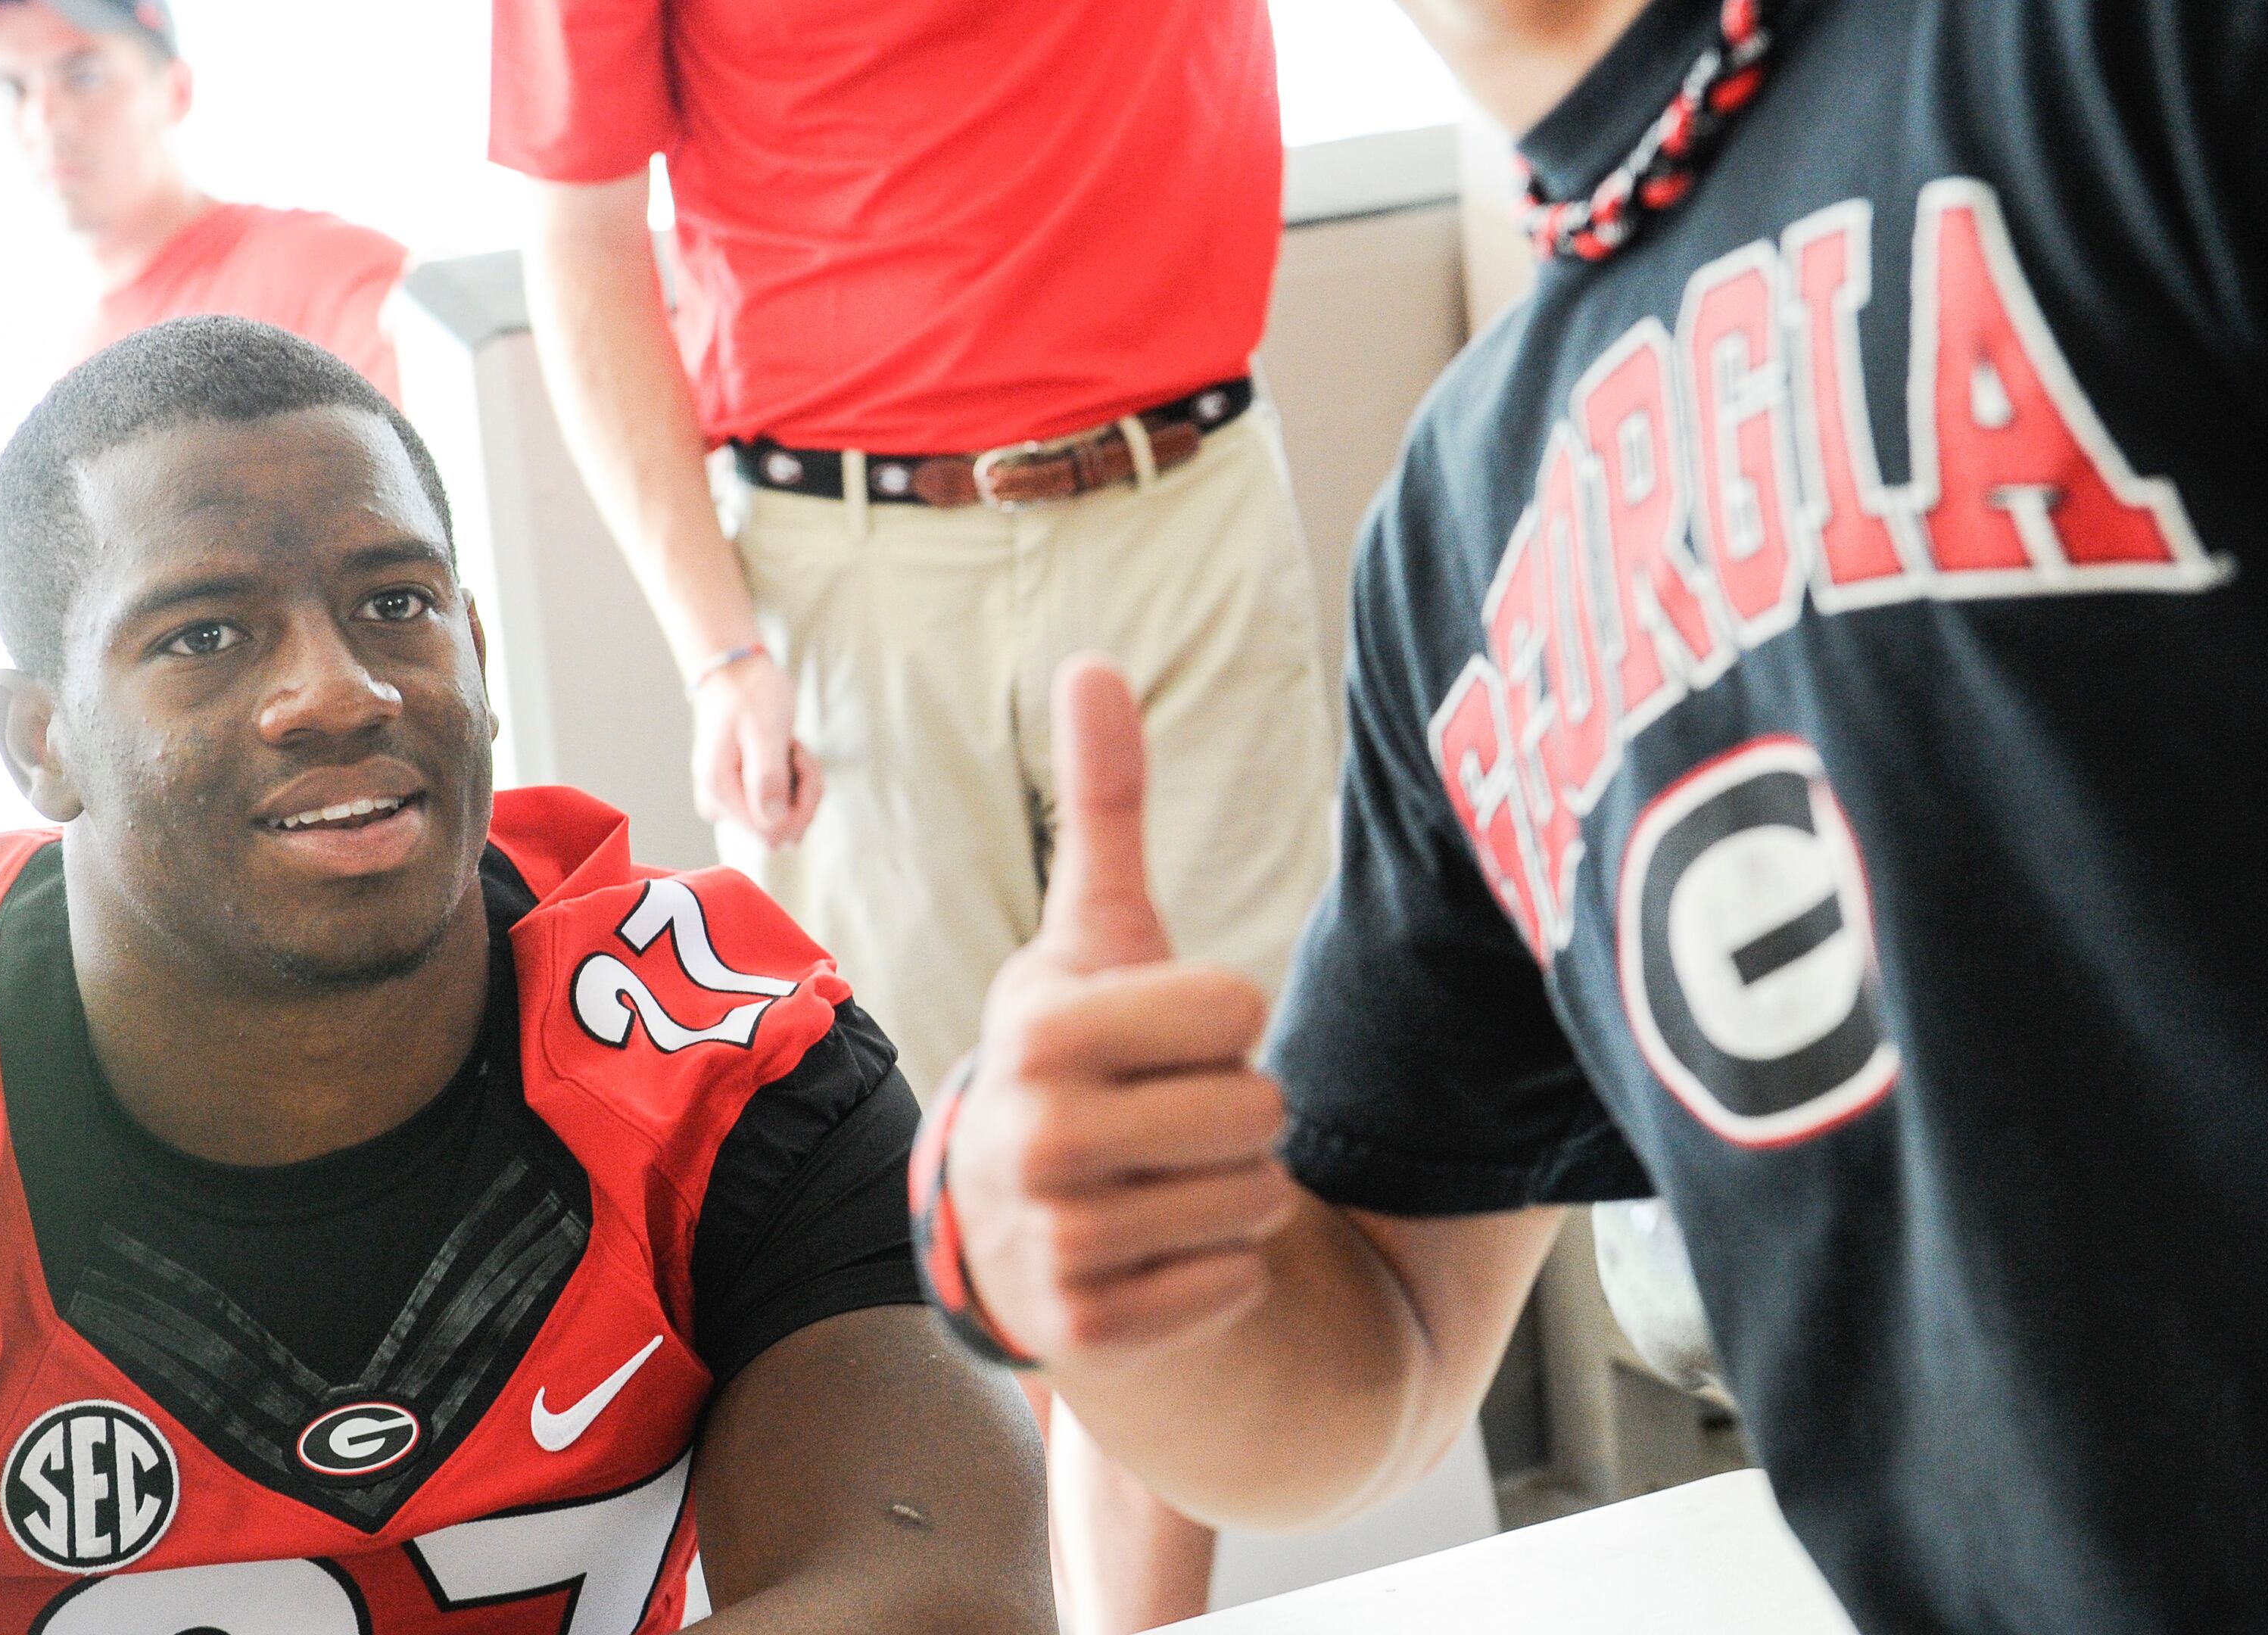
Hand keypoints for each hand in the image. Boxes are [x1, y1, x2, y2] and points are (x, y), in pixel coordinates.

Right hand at [690, 653, 823, 848]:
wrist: (734, 674)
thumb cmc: (750, 695)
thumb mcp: (765, 730)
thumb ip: (767, 778)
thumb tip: (774, 825)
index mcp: (719, 791)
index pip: (772, 832)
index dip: (801, 804)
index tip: (798, 759)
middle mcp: (719, 806)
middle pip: (781, 832)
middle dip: (804, 794)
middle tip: (798, 751)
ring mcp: (729, 804)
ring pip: (786, 822)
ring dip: (802, 785)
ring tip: (790, 748)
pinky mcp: (741, 798)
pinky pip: (781, 809)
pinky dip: (796, 782)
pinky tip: (787, 753)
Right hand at [946, 657, 1296, 1366]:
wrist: (1011, 1221)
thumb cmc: (1079, 1056)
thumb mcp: (1092, 936)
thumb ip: (1104, 805)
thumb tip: (1094, 660)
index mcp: (1036, 1031)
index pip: (1236, 1010)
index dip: (1223, 1020)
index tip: (1162, 1035)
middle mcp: (1030, 1140)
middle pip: (1256, 1111)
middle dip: (1237, 1114)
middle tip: (1167, 1117)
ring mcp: (1053, 1243)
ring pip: (1256, 1201)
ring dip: (1235, 1193)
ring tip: (1163, 1179)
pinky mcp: (1085, 1332)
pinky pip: (1234, 1283)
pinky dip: (1219, 1271)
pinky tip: (1157, 1249)